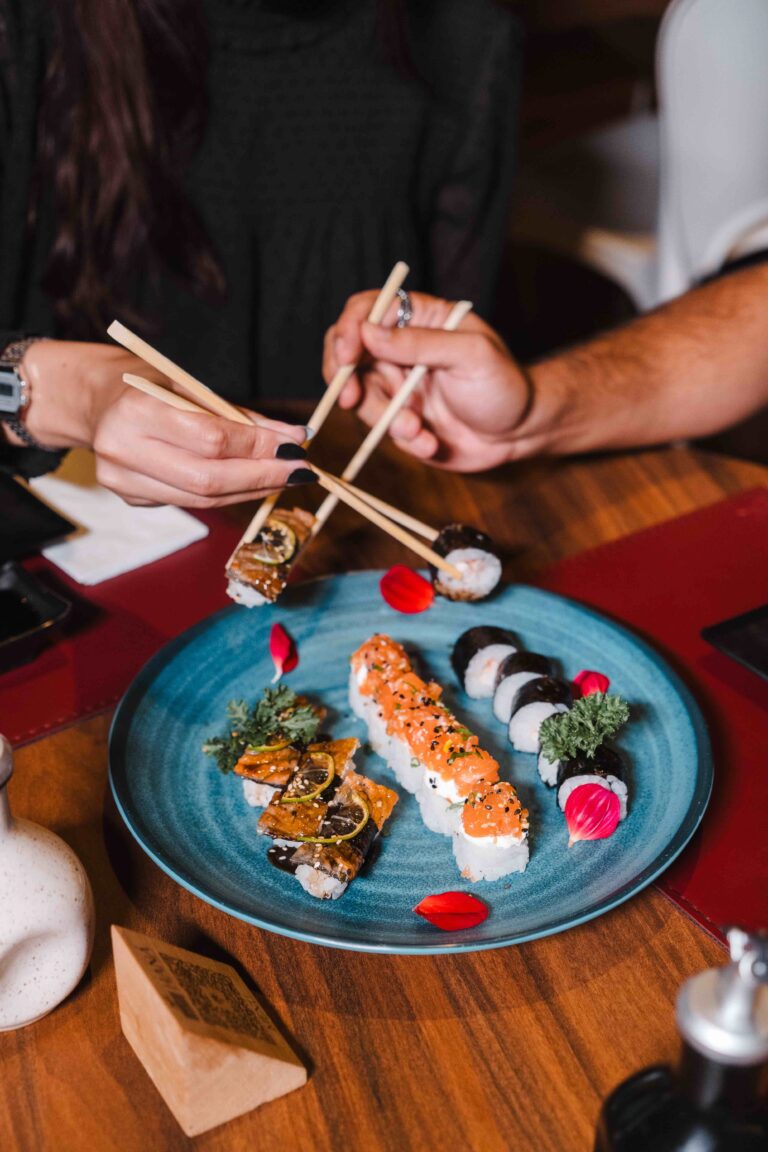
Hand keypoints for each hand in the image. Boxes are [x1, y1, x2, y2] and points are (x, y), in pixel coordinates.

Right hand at [21, 341, 308, 505]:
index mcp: (136, 410)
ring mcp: (123, 481)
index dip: (259, 445)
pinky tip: (252, 482)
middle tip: (300, 470)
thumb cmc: (145, 384)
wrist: (93, 402)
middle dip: (263, 476)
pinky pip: (191, 501)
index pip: (211, 439)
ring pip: (203, 498)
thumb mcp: (189, 384)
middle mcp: (124, 450)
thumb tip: (292, 436)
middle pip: (209, 478)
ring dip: (252, 490)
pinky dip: (227, 493)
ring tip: (284, 477)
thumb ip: (237, 414)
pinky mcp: (131, 498)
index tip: (297, 443)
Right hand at [322, 291, 534, 470]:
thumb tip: (368, 332)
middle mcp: (401, 348)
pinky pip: (380, 428)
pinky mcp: (398, 417)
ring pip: (359, 395)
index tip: (346, 356)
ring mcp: (397, 385)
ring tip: (416, 429)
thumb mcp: (470, 356)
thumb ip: (419, 343)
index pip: (367, 310)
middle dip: (343, 377)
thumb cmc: (504, 385)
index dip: (348, 330)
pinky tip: (429, 442)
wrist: (520, 435)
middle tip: (350, 399)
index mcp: (419, 318)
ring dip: (382, 417)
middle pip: (347, 351)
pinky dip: (402, 438)